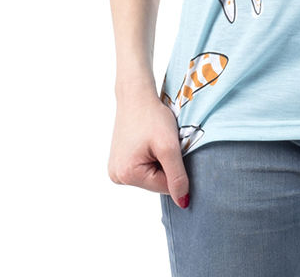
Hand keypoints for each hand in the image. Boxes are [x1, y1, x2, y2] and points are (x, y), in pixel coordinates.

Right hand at [107, 87, 190, 207]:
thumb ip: (177, 176)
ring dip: (160, 160)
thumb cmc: (152, 117)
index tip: (174, 149)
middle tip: (164, 142)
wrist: (137, 96)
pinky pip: (143, 167)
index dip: (176, 169)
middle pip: (156, 182)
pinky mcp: (120, 161)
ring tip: (156, 140)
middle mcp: (117, 176)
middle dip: (166, 165)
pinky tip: (149, 141)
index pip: (164, 187)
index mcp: (127, 175)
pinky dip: (152, 157)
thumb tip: (183, 203)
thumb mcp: (169, 146)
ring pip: (151, 175)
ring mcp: (116, 169)